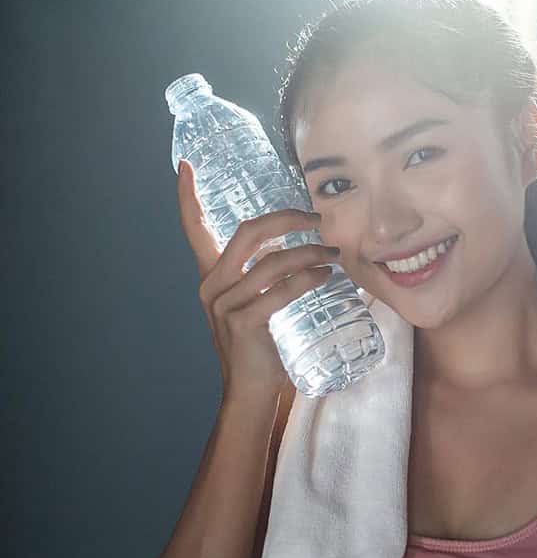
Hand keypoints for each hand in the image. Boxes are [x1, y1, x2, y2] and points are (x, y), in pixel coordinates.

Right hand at [175, 159, 340, 400]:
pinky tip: (323, 275)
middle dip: (287, 219)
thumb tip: (300, 250)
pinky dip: (306, 278)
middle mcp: (212, 286)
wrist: (252, 392)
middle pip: (249, 233)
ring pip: (272, 262)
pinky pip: (280, 290)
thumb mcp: (254, 305)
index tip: (184, 165)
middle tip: (316, 219)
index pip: (194, 230)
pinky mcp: (244, 322)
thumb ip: (262, 278)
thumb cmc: (260, 348)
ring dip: (309, 252)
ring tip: (332, 254)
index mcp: (211, 277)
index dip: (188, 198)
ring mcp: (225, 304)